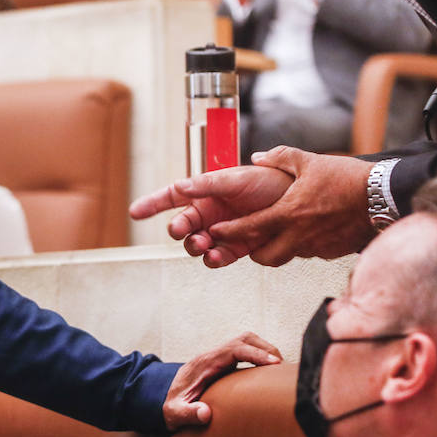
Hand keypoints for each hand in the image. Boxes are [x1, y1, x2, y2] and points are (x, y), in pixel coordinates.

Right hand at [129, 164, 295, 266]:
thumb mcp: (237, 178)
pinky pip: (219, 256)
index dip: (153, 204)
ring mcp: (224, 230)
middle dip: (180, 230)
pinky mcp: (239, 247)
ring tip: (203, 244)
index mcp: (206, 192)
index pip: (172, 197)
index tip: (136, 212)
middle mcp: (212, 212)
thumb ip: (208, 184)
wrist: (301, 200)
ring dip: (196, 246)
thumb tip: (181, 186)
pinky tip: (215, 255)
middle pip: (184, 225)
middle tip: (183, 230)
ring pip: (199, 244)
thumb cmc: (270, 181)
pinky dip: (214, 258)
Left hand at [163, 332, 281, 430]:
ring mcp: (218, 358)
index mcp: (205, 363)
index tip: (274, 365)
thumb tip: (206, 414)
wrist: (158, 396)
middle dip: (266, 349)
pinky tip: (268, 372)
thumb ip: (187, 414)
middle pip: (244, 339)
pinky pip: (244, 351)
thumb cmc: (168, 405)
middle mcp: (213, 356)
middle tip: (282, 367)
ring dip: (264, 350)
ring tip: (280, 368)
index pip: (235, 349)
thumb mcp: (173, 413)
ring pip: (246, 342)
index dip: (256, 354)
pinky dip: (259, 356)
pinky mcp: (222, 363)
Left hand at [215, 147, 374, 265]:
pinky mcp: (333, 252)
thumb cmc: (347, 178)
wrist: (382, 196)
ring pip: (290, 256)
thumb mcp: (308, 161)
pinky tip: (309, 231)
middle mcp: (300, 235)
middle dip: (254, 253)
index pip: (250, 228)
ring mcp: (317, 247)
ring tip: (280, 234)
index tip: (216, 231)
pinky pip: (311, 253)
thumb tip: (257, 158)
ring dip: (281, 248)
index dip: (229, 232)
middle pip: (266, 257)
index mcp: (289, 213)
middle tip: (250, 243)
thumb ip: (278, 158)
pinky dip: (304, 245)